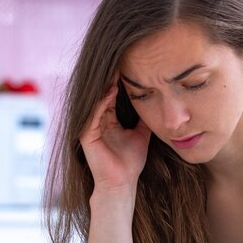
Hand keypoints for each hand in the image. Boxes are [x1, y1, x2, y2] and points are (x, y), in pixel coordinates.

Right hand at [80, 73, 151, 192]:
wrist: (123, 183)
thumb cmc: (130, 162)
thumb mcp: (141, 135)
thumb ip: (144, 119)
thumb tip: (156, 104)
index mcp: (107, 120)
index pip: (111, 95)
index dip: (119, 82)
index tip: (130, 66)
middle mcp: (96, 121)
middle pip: (102, 94)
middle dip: (111, 79)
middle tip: (121, 60)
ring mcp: (89, 128)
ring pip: (96, 101)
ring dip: (105, 86)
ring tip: (115, 71)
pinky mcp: (86, 136)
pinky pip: (93, 114)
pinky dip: (101, 102)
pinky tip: (110, 91)